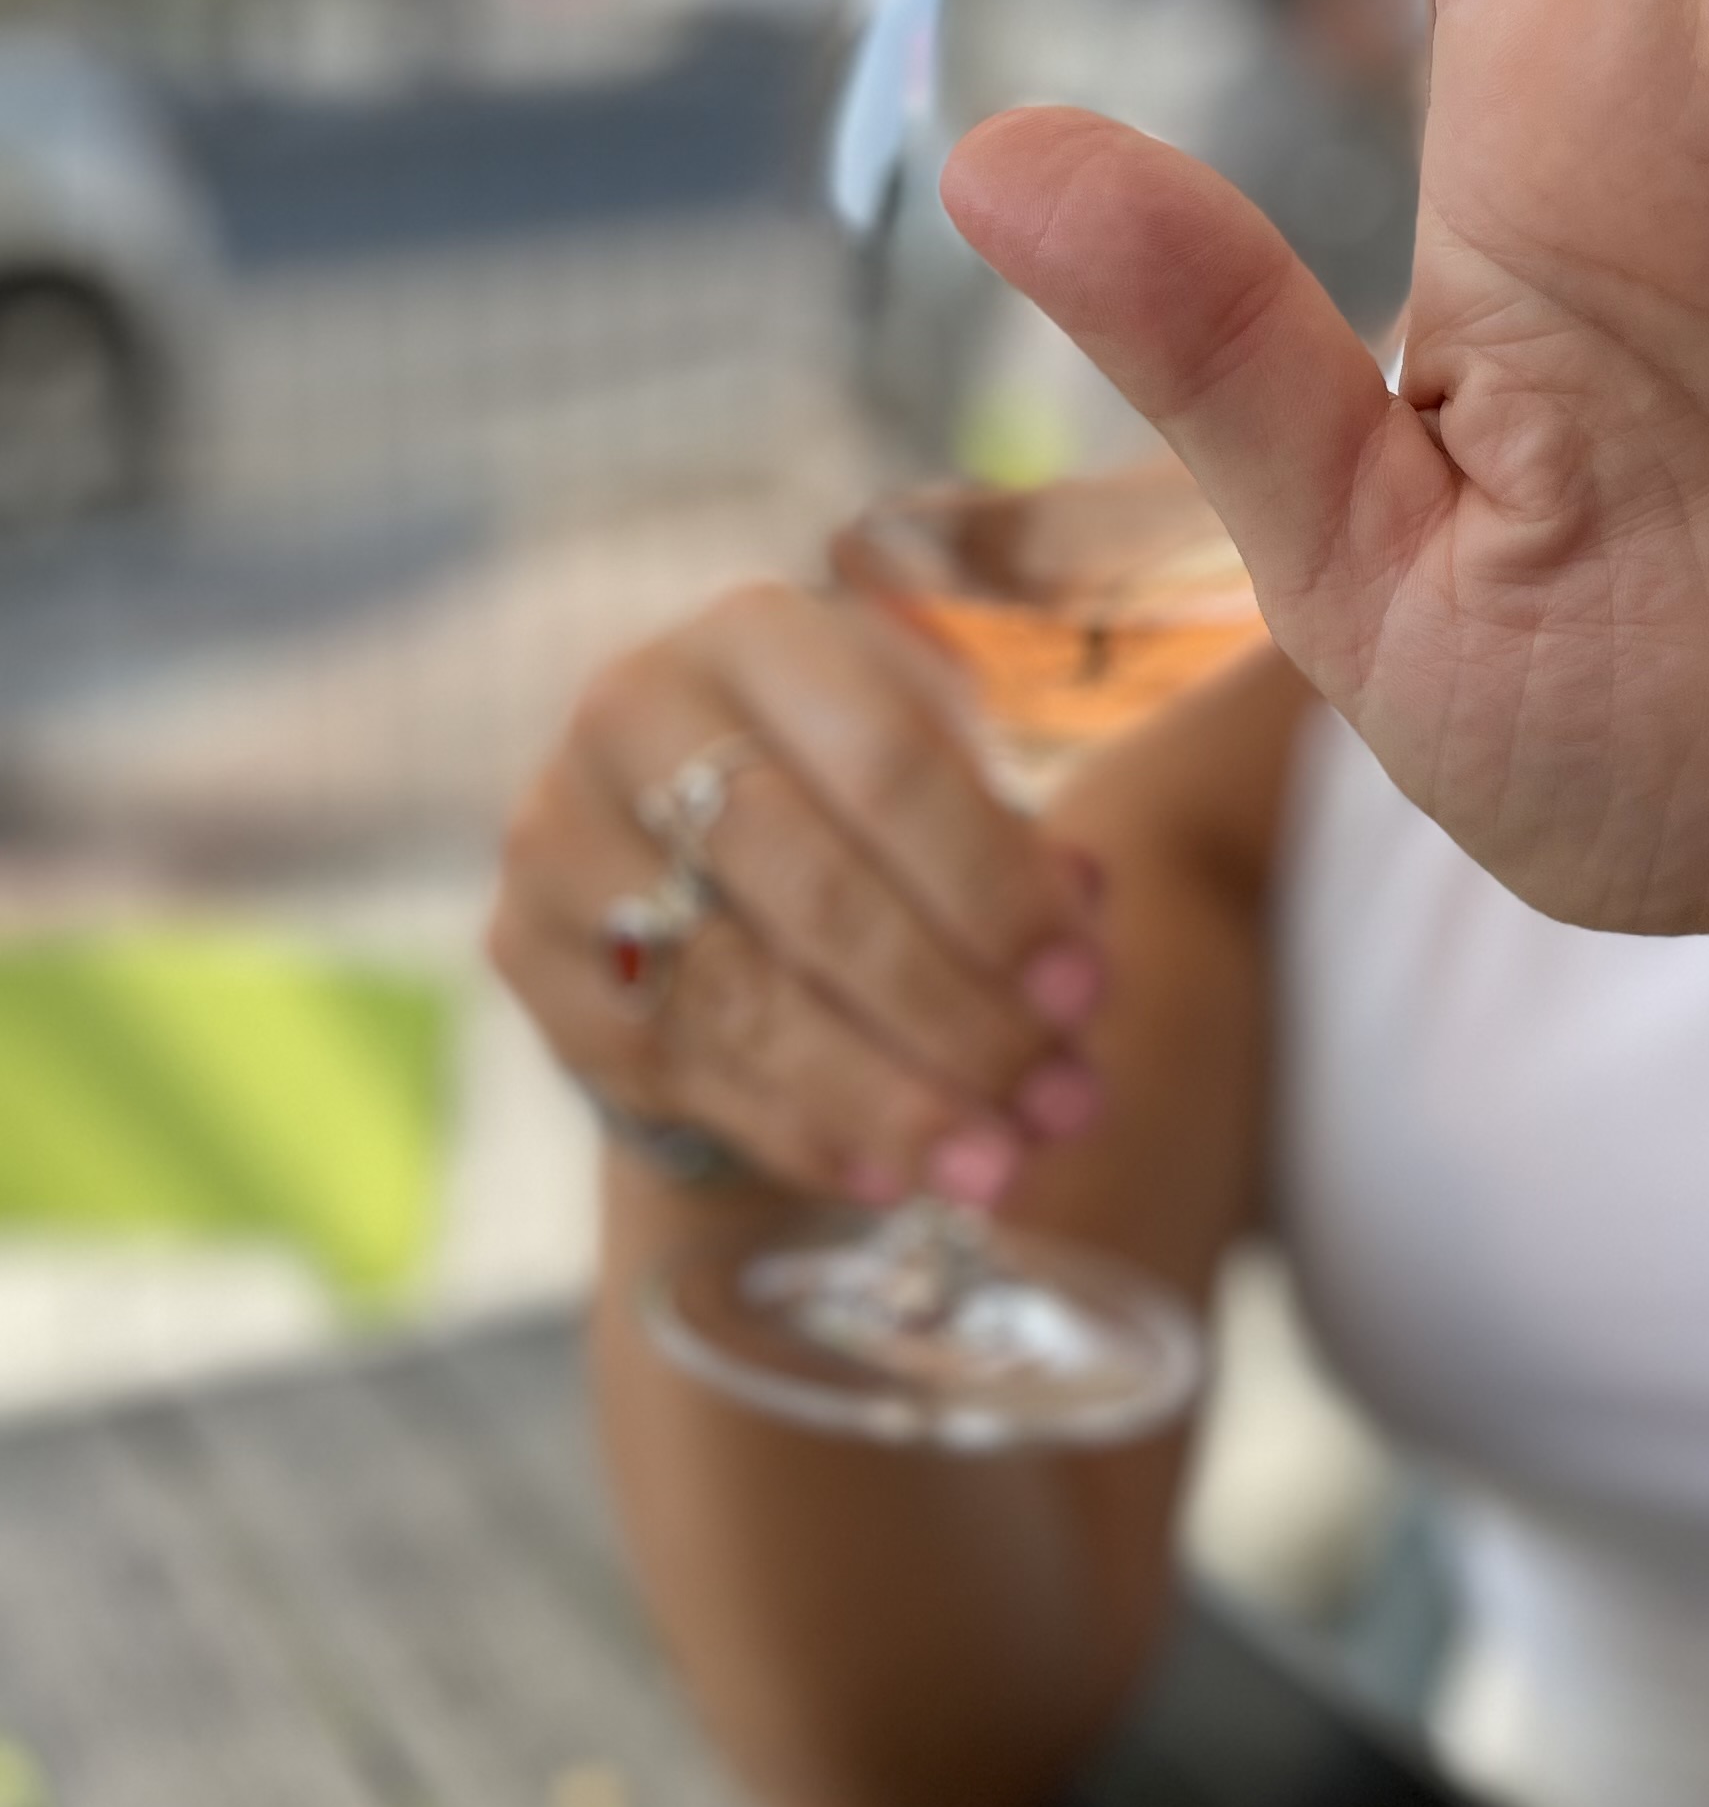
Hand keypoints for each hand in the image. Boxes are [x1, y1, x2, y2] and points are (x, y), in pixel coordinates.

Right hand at [489, 583, 1107, 1204]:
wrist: (686, 834)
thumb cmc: (852, 793)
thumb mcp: (943, 776)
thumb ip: (1013, 845)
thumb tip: (1077, 919)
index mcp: (758, 633)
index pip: (890, 767)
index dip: (995, 890)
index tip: (1085, 990)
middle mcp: (633, 712)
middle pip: (814, 893)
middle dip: (954, 1017)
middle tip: (1060, 1103)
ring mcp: (562, 833)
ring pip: (737, 997)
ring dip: (884, 1099)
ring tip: (995, 1167)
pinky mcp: (525, 950)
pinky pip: (672, 1066)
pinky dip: (795, 1131)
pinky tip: (891, 1173)